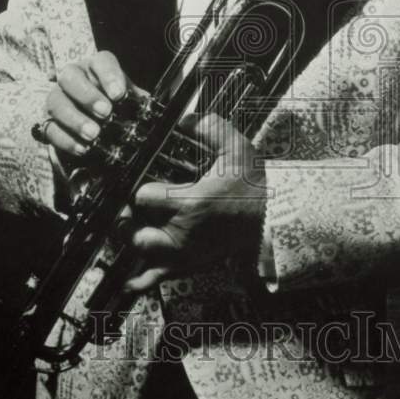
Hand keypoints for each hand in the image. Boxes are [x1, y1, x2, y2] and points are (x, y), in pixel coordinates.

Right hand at [42, 50, 134, 158]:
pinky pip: (50, 128)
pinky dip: (66, 139)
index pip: (101, 62)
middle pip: (69, 76)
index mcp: (96, 67)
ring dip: (75, 119)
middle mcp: (73, 78)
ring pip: (55, 101)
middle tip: (105, 112)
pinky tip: (82, 148)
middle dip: (87, 95)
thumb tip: (149, 108)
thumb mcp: (130, 101)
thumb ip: (138, 102)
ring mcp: (57, 98)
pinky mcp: (47, 121)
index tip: (119, 95)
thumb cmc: (117, 107)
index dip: (109, 76)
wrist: (98, 127)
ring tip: (93, 134)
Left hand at [124, 114, 267, 292]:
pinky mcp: (189, 266)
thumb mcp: (236, 148)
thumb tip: (185, 118)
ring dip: (134, 239)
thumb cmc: (252, 185)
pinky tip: (127, 280)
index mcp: (189, 202)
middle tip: (134, 206)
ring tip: (137, 226)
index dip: (138, 188)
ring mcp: (184, 253)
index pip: (142, 197)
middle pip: (134, 229)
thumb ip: (210, 128)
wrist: (272, 220)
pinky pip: (156, 280)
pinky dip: (140, 281)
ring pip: (141, 251)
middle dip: (130, 216)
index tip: (144, 182)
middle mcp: (182, 232)